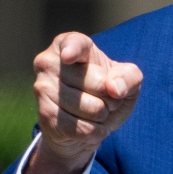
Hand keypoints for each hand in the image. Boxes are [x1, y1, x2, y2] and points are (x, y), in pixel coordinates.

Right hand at [23, 32, 142, 173]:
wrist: (85, 121)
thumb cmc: (105, 89)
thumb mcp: (125, 78)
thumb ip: (129, 76)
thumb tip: (115, 88)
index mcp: (67, 43)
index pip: (73, 44)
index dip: (73, 50)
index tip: (68, 57)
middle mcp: (49, 62)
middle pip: (98, 83)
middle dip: (111, 96)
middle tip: (104, 96)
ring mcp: (43, 88)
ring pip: (92, 108)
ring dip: (103, 115)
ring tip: (95, 110)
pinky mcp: (45, 114)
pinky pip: (82, 127)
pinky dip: (94, 130)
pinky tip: (87, 124)